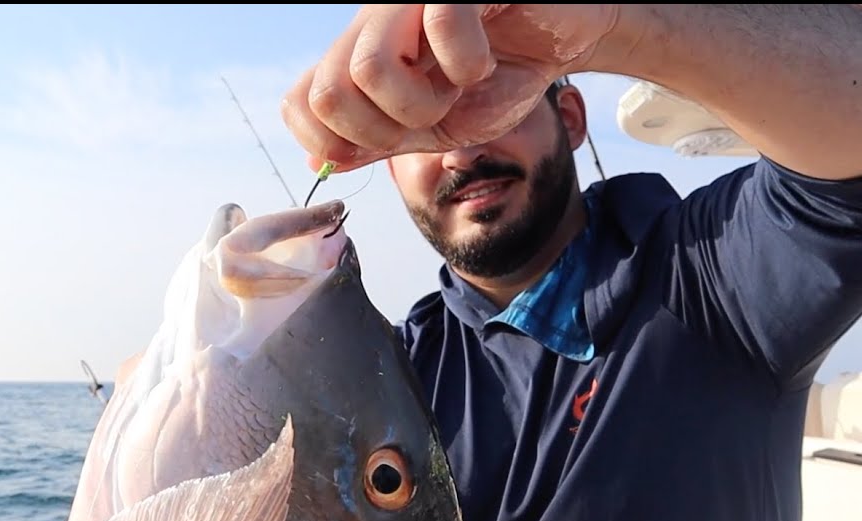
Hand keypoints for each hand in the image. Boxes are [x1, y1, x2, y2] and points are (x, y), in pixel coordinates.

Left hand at [281, 4, 619, 172]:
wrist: (562, 40)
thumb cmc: (501, 75)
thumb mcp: (435, 125)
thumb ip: (378, 140)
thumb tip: (320, 160)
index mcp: (360, 53)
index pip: (299, 103)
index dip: (334, 143)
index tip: (385, 144)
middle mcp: (372, 19)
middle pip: (327, 95)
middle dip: (382, 132)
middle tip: (428, 118)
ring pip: (368, 68)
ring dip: (422, 104)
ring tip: (456, 89)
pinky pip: (439, 27)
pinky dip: (469, 63)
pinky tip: (486, 57)